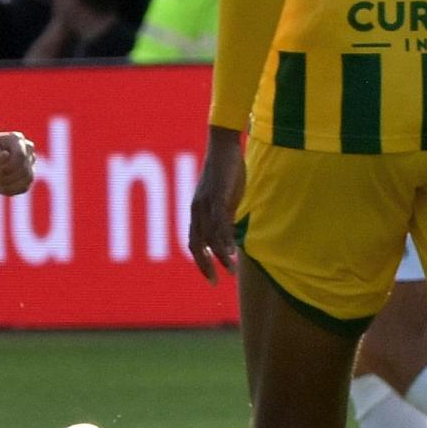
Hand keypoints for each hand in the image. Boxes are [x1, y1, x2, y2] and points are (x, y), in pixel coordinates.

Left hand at [0, 132, 34, 195]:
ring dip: (10, 186)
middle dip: (7, 178)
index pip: (20, 156)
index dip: (9, 167)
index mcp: (17, 139)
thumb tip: (6, 155)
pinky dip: (12, 191)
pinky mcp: (29, 174)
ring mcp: (31, 162)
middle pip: (25, 169)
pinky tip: (0, 189)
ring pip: (28, 179)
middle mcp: (28, 149)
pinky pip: (25, 187)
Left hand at [187, 127, 243, 283]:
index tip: (211, 278)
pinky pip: (219, 222)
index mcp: (197, 211)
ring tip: (231, 271)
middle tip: (215, 283)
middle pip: (196, 244)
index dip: (200, 261)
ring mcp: (206, 203)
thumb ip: (224, 213)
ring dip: (220, 256)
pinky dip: (224, 239)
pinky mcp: (218, 196)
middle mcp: (197, 210)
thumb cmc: (225, 170)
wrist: (224, 145)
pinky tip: (232, 252)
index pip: (194, 242)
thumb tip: (229, 230)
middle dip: (204, 265)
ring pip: (209, 236)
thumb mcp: (223, 196)